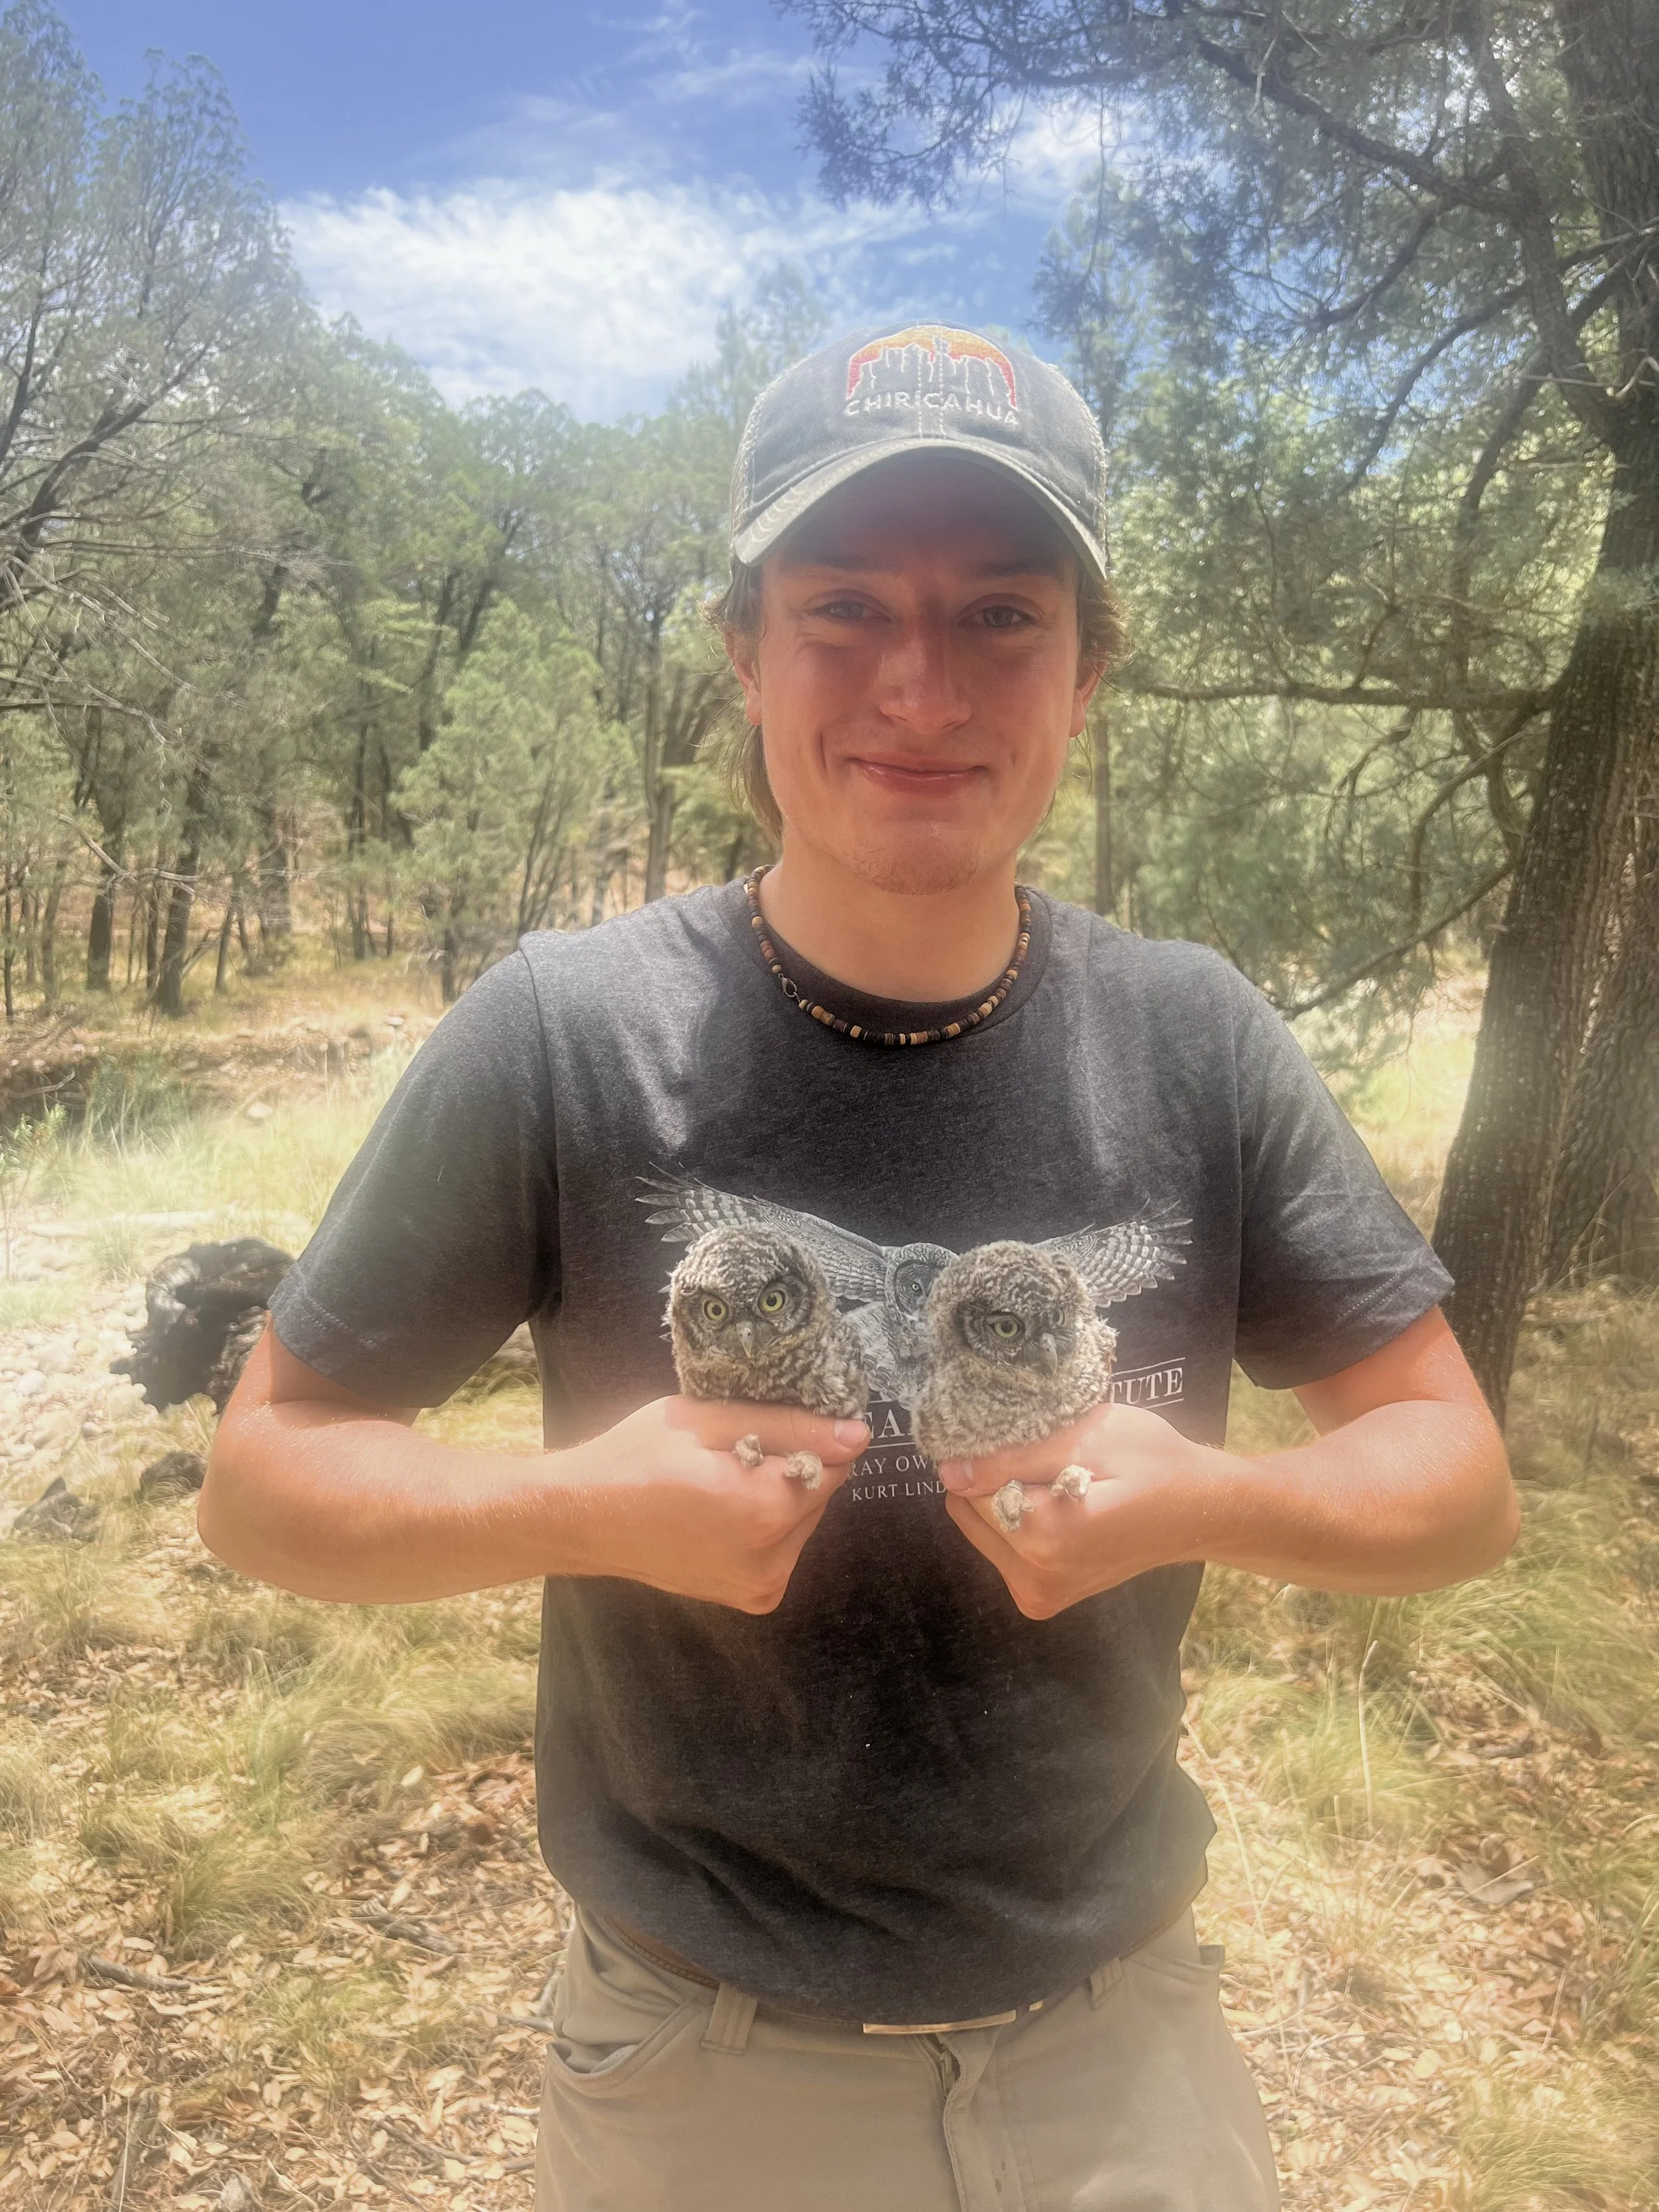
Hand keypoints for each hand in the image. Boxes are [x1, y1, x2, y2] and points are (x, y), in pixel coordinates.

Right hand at [556, 1397, 869, 1613]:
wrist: (583, 1518)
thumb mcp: (709, 1421)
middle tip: (732, 1456)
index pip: (833, 1463)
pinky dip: (765, 1527)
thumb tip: (858, 1435)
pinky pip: (784, 1548)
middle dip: (791, 1468)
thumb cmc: (636, 1458)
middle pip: (820, 1494)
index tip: (765, 1429)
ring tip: (721, 1486)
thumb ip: (790, 1426)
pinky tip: (721, 1514)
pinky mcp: (753, 1599)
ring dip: (779, 1499)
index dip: (805, 1437)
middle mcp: (771, 1559)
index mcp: (764, 1509)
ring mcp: (761, 1586)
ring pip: (804, 1522)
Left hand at [935, 1402, 1229, 1618]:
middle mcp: (1035, 1581)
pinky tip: (1061, 1508)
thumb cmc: (1155, 1463)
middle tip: (1054, 1463)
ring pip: (984, 1529)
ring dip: (1009, 1501)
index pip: (973, 1485)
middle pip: (973, 1511)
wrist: (1200, 1511)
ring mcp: (1038, 1596)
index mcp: (1045, 1539)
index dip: (997, 1454)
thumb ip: (1013, 1456)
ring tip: (1062, 1486)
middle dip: (999, 1480)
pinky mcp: (1043, 1599)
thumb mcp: (1089, 1438)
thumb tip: (948, 1472)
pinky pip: (1004, 1547)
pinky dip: (1020, 1522)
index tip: (1036, 1442)